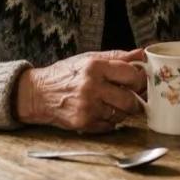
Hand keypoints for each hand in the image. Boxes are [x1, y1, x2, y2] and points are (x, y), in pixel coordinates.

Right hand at [14, 49, 146, 132]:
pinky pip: (109, 126)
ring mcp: (87, 107)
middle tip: (129, 96)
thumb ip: (117, 57)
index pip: (132, 75)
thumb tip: (142, 54)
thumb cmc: (65, 74)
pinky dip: (109, 121)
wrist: (37, 93)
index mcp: (95, 67)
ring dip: (120, 111)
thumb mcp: (89, 59)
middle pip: (130, 100)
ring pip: (121, 115)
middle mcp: (91, 87)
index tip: (138, 82)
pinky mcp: (83, 123)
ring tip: (109, 103)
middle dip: (134, 100)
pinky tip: (99, 112)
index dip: (139, 80)